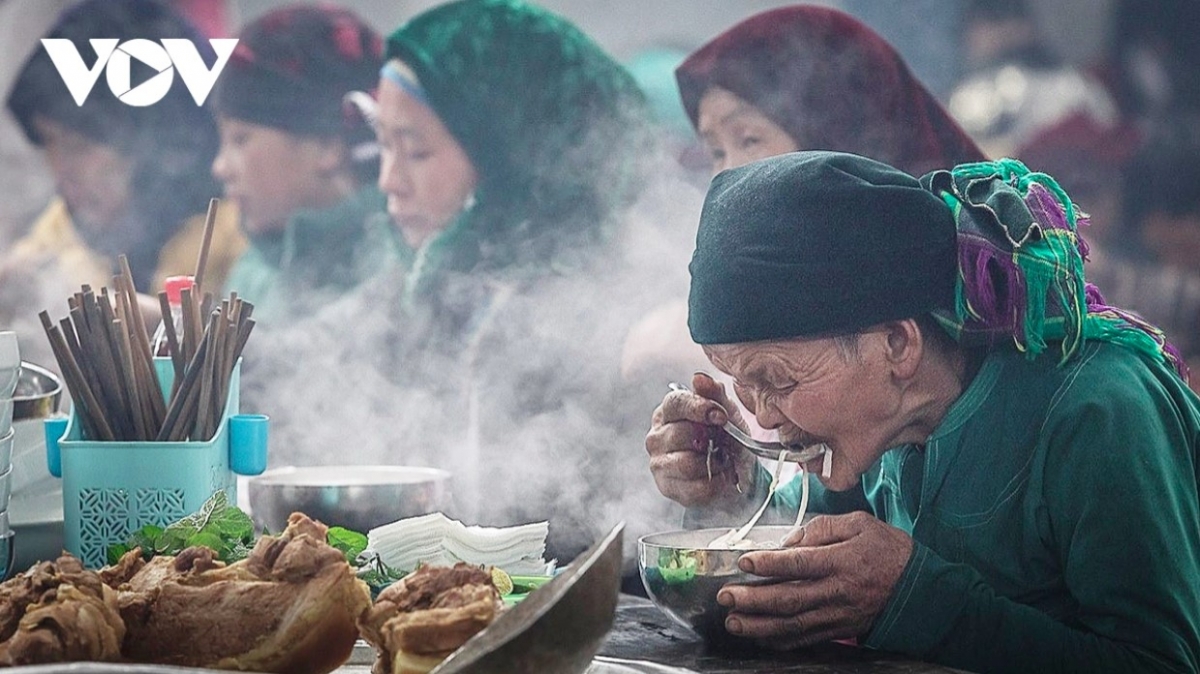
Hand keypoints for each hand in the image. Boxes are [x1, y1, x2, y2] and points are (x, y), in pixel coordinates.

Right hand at [645, 372, 755, 507]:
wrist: (735, 474)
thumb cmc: (726, 438)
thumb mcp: (726, 413)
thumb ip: (714, 394)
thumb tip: (699, 377)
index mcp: (668, 412)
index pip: (675, 403)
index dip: (699, 408)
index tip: (721, 417)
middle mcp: (656, 436)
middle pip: (682, 434)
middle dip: (711, 440)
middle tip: (724, 443)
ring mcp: (659, 463)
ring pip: (687, 463)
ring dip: (713, 463)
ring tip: (722, 461)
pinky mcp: (667, 488)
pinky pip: (695, 487)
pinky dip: (715, 483)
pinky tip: (719, 478)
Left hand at [718, 512, 912, 648]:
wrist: (920, 588)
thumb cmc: (888, 550)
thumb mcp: (859, 524)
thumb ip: (822, 527)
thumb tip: (789, 541)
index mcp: (842, 561)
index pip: (800, 563)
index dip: (770, 564)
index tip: (744, 562)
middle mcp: (838, 591)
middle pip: (790, 598)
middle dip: (753, 600)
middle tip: (726, 597)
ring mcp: (838, 614)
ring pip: (794, 624)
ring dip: (760, 626)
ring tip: (734, 622)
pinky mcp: (840, 629)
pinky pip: (806, 638)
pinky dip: (781, 641)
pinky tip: (760, 638)